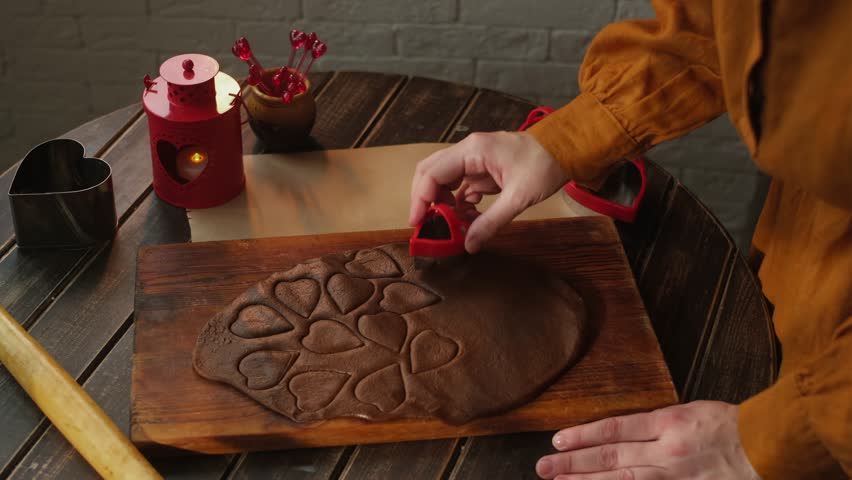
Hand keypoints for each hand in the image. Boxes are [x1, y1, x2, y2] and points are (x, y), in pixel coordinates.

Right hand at [409, 131, 565, 252]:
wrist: (569, 149)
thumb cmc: (545, 165)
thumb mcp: (518, 197)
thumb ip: (491, 221)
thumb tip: (468, 244)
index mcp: (472, 151)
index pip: (432, 174)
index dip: (421, 199)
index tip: (419, 222)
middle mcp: (468, 151)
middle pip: (431, 173)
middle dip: (426, 200)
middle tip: (427, 226)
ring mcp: (476, 158)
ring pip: (445, 180)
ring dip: (445, 203)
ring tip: (455, 226)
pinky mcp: (484, 168)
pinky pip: (462, 185)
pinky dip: (461, 203)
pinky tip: (471, 218)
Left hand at [536, 401, 760, 479]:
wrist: (774, 448)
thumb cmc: (734, 426)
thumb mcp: (691, 412)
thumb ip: (657, 425)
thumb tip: (620, 435)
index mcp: (670, 422)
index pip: (616, 428)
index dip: (584, 435)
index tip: (557, 439)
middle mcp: (669, 451)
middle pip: (612, 459)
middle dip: (574, 464)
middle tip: (543, 468)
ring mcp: (678, 477)